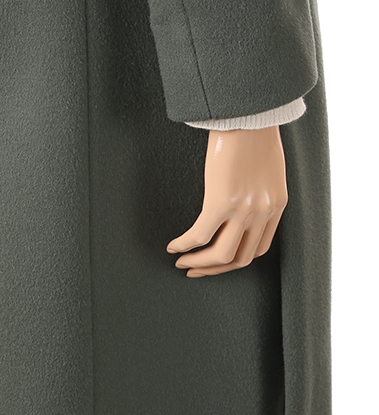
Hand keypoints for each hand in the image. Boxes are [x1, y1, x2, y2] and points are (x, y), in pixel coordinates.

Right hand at [166, 125, 287, 277]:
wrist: (249, 110)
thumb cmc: (254, 132)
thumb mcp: (265, 169)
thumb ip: (256, 192)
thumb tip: (236, 206)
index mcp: (275, 206)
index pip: (257, 250)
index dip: (233, 262)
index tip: (216, 262)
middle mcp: (263, 212)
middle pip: (238, 259)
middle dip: (213, 269)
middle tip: (194, 269)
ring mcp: (244, 209)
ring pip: (220, 255)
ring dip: (198, 264)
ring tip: (182, 262)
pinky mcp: (222, 201)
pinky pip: (200, 235)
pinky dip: (184, 245)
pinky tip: (173, 246)